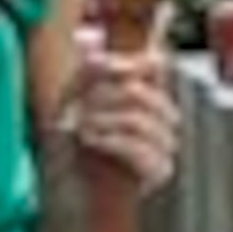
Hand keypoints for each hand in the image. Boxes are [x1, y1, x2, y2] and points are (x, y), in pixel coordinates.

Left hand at [54, 37, 178, 190]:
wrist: (67, 190)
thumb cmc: (73, 144)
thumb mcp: (74, 97)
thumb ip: (90, 68)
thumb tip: (93, 41)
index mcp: (145, 94)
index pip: (156, 65)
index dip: (133, 60)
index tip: (100, 65)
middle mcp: (161, 118)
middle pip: (144, 92)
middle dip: (105, 96)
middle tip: (79, 107)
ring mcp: (165, 145)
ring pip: (142, 119)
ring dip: (104, 119)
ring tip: (81, 126)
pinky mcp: (159, 170)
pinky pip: (142, 147)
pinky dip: (112, 140)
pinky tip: (91, 140)